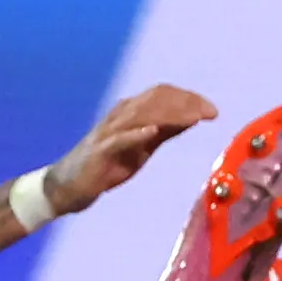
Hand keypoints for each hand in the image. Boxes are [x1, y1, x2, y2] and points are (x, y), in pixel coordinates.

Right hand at [40, 85, 217, 216]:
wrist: (69, 185)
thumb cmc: (109, 164)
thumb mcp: (144, 147)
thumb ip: (166, 131)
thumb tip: (193, 117)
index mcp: (131, 112)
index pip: (163, 94)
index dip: (189, 98)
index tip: (212, 110)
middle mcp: (120, 115)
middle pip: (155, 99)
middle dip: (186, 103)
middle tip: (211, 113)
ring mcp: (108, 131)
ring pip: (141, 114)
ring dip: (169, 114)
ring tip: (194, 118)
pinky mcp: (100, 151)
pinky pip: (119, 138)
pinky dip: (137, 133)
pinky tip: (154, 131)